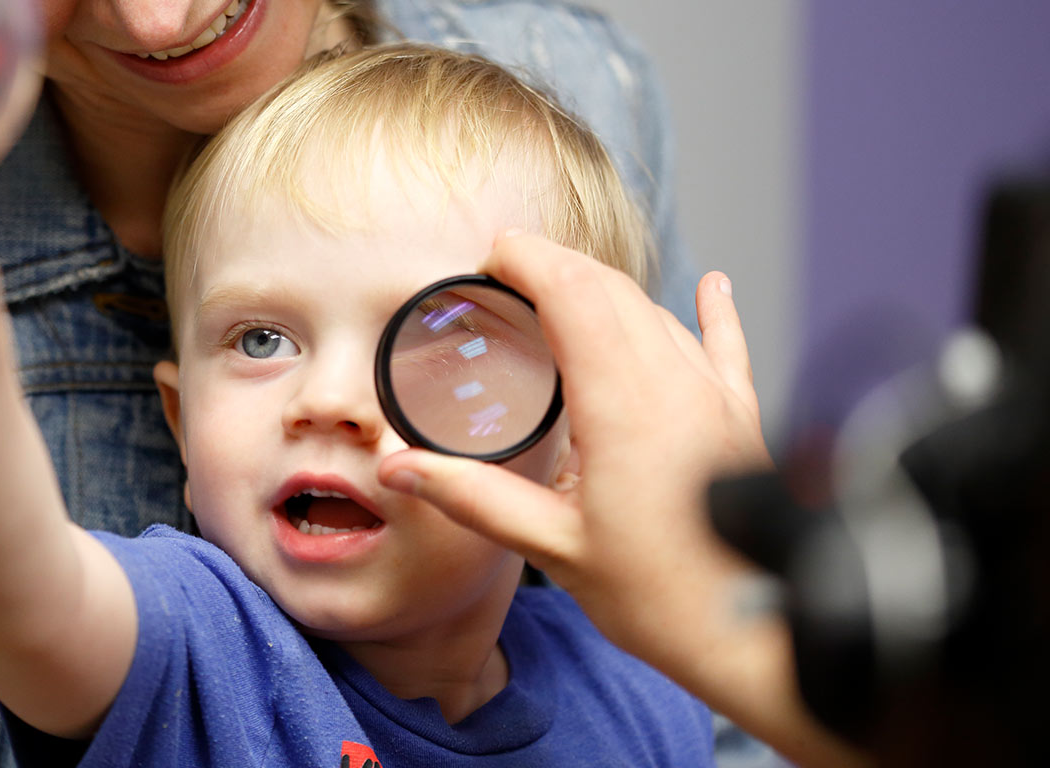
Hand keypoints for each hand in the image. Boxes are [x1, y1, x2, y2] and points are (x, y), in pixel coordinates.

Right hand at [382, 232, 766, 641]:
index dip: (529, 261)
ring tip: (563, 291)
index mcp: (624, 406)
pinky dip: (713, 313)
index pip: (574, 294)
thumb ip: (473, 497)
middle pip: (612, 291)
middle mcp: (676, 385)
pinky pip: (727, 348)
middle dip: (556, 266)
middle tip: (507, 273)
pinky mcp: (741, 421)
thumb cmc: (661, 599)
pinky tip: (714, 286)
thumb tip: (401, 469)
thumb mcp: (552, 548)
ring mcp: (715, 398)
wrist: (756, 635)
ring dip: (607, 291)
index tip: (491, 257)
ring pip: (658, 314)